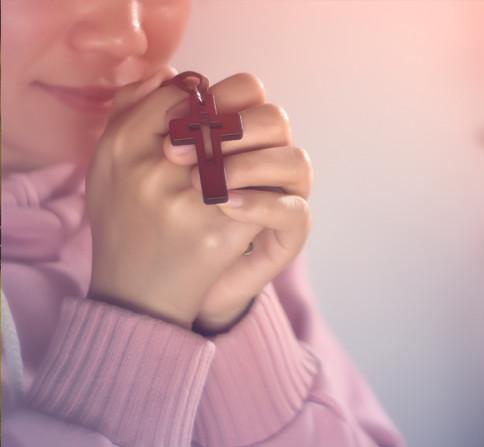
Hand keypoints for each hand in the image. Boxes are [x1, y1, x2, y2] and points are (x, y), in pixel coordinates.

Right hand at [86, 68, 263, 328]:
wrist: (136, 295)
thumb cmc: (127, 223)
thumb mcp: (111, 166)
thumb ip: (133, 114)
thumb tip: (175, 75)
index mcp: (122, 144)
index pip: (182, 90)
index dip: (209, 97)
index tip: (217, 115)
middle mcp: (152, 167)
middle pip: (224, 113)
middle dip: (245, 123)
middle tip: (246, 140)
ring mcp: (188, 200)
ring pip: (249, 150)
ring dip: (259, 157)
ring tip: (252, 172)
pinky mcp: (219, 232)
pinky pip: (260, 194)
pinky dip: (265, 195)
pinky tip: (258, 203)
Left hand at [162, 73, 312, 333]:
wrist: (166, 288)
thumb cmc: (156, 223)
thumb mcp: (143, 168)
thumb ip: (149, 118)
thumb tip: (165, 75)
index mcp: (236, 134)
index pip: (248, 92)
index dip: (215, 99)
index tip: (169, 125)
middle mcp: (265, 158)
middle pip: (274, 120)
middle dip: (230, 130)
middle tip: (175, 155)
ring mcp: (283, 194)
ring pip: (294, 161)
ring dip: (249, 164)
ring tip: (204, 183)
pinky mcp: (288, 232)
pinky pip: (294, 211)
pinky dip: (260, 205)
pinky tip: (225, 206)